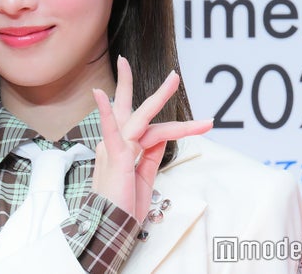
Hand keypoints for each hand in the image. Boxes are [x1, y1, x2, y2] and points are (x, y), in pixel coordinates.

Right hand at [91, 56, 212, 222]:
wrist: (111, 227)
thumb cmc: (123, 206)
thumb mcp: (143, 178)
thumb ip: (151, 156)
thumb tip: (162, 137)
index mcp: (123, 148)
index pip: (150, 129)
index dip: (176, 126)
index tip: (201, 124)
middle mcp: (117, 143)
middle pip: (138, 111)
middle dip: (155, 92)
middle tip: (173, 75)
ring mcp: (115, 147)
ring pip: (141, 118)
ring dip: (159, 98)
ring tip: (174, 80)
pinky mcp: (115, 156)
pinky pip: (112, 131)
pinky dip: (105, 112)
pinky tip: (100, 93)